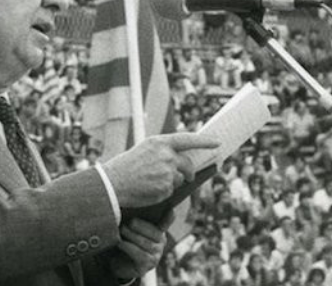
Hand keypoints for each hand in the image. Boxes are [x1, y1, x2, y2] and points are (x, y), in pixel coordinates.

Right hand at [102, 133, 219, 207]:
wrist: (113, 183)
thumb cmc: (126, 167)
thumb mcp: (144, 151)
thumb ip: (162, 152)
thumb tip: (180, 161)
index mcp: (159, 142)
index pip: (187, 139)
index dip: (204, 141)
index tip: (217, 142)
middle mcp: (166, 155)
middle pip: (187, 164)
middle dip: (189, 171)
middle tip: (189, 176)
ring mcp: (167, 171)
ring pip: (179, 179)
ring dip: (171, 183)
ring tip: (152, 183)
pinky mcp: (166, 187)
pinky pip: (171, 191)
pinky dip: (163, 192)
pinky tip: (150, 190)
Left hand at [108, 212, 172, 280]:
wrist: (121, 263)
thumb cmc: (126, 241)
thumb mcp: (130, 228)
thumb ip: (134, 219)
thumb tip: (130, 210)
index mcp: (159, 230)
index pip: (166, 223)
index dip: (169, 218)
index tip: (171, 210)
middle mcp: (161, 242)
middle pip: (154, 232)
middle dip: (139, 226)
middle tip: (126, 223)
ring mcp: (157, 254)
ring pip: (146, 243)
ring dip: (132, 236)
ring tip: (121, 230)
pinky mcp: (149, 264)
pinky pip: (140, 255)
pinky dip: (129, 247)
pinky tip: (121, 243)